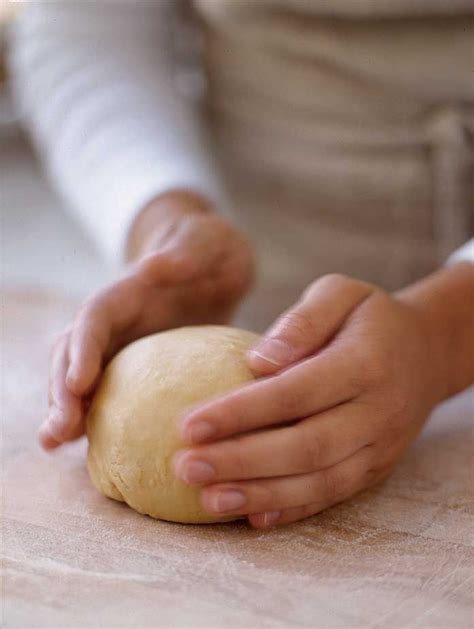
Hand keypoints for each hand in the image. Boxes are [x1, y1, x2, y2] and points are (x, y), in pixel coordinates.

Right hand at [40, 190, 253, 448]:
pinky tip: (85, 446)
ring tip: (54, 443)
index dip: (83, 349)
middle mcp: (116, 321)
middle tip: (59, 431)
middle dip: (62, 391)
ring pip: (80, 376)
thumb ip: (184, 252)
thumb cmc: (210, 250)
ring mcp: (121, 344)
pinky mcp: (135, 365)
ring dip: (66, 408)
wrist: (212, 263)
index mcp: (128, 291)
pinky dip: (93, 416)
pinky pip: (108, 391)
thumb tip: (155, 266)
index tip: (79, 384)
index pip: (95, 318)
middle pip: (74, 353)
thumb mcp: (205, 242)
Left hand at [174, 273, 449, 527]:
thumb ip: (301, 321)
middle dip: (242, 461)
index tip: (188, 424)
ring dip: (261, 495)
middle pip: (305, 446)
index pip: (295, 393)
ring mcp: (380, 445)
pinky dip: (293, 510)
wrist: (426, 352)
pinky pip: (335, 496)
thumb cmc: (368, 317)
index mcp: (365, 362)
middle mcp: (377, 411)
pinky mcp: (377, 468)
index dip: (241, 413)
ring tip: (208, 499)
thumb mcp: (340, 293)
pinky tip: (252, 518)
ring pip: (319, 481)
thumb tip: (257, 362)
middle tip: (185, 467)